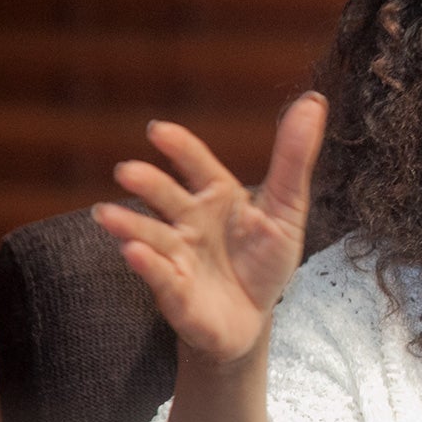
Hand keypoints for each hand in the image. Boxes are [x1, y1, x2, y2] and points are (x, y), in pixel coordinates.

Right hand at [92, 92, 327, 368]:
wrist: (252, 320)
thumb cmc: (264, 259)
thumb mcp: (287, 208)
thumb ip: (294, 158)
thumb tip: (314, 101)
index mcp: (217, 197)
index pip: (197, 166)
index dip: (180, 148)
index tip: (159, 131)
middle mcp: (189, 221)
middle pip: (166, 197)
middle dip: (147, 184)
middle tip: (128, 171)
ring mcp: (177, 256)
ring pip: (150, 235)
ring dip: (129, 225)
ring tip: (107, 216)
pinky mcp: (174, 293)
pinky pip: (159, 276)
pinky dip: (146, 265)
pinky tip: (132, 252)